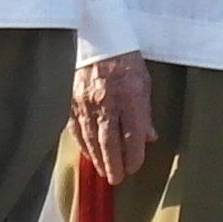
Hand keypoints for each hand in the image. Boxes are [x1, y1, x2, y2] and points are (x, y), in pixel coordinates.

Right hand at [68, 52, 157, 186]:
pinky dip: (84, 145)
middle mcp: (106, 102)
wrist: (100, 42)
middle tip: (117, 179)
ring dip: (98, 158)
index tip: (135, 167)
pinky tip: (89, 155)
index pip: (131, 133)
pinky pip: (77, 129)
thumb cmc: (127, 61)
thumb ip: (145, 112)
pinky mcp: (73, 102)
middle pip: (109, 140)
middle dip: (114, 163)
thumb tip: (149, 138)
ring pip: (91, 138)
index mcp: (129, 96)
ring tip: (105, 172)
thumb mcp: (145, 83)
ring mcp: (86, 103)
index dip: (133, 154)